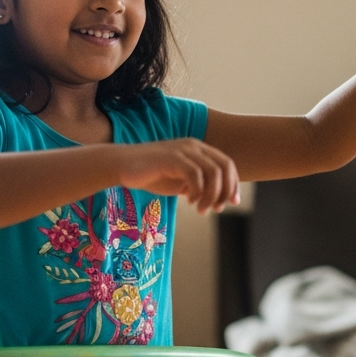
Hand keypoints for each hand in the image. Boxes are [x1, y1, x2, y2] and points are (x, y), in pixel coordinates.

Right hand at [117, 138, 240, 212]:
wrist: (122, 166)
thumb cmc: (151, 175)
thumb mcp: (180, 181)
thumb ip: (198, 186)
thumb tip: (218, 199)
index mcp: (198, 149)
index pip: (226, 164)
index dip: (233, 184)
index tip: (232, 202)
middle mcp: (194, 146)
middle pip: (224, 167)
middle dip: (225, 191)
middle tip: (217, 209)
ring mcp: (183, 150)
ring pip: (212, 172)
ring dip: (211, 195)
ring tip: (201, 210)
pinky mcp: (172, 158)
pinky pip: (195, 175)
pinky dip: (197, 191)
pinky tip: (189, 201)